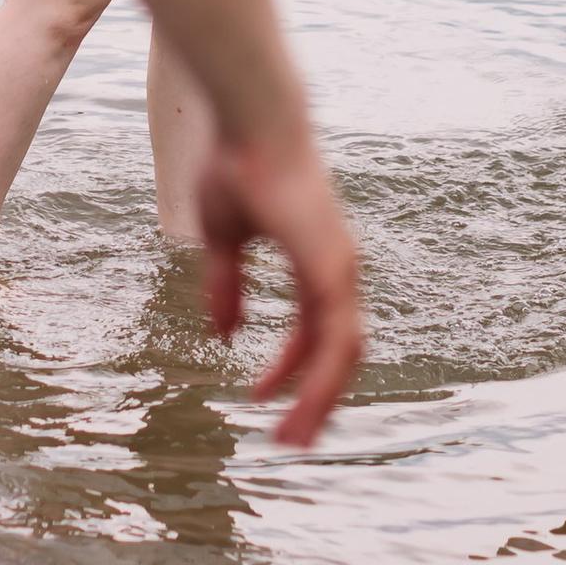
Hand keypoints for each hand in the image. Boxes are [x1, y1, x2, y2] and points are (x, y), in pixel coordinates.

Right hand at [194, 104, 364, 448]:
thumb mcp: (223, 239)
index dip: (292, 369)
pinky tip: (294, 403)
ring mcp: (339, 269)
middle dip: (315, 399)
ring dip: (319, 401)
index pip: (314, 332)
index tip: (261, 396)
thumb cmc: (237, 165)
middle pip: (338, 353)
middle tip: (289, 439)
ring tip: (292, 442)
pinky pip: (334, 339)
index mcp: (315, 260)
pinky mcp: (331, 269)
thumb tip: (226, 334)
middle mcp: (337, 269)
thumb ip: (227, 286)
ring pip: (342, 355)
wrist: (252, 123)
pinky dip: (320, 378)